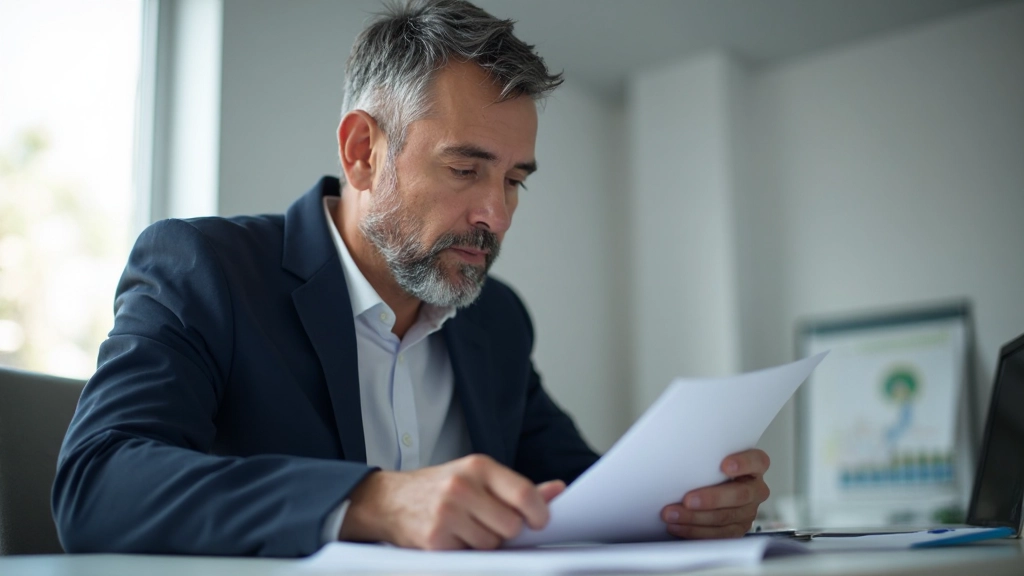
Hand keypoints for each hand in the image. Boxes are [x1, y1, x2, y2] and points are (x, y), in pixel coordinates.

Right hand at [339, 454, 565, 549]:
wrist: (389, 499)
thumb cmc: (440, 487)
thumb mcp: (478, 477)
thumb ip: (517, 487)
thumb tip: (559, 490)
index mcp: (478, 466)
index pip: (524, 492)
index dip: (539, 513)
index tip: (539, 522)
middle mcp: (463, 486)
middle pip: (511, 525)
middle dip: (506, 531)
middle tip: (490, 523)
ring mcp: (447, 513)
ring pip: (492, 544)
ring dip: (485, 544)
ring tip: (466, 528)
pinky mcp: (435, 539)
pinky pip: (470, 556)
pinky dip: (465, 551)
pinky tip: (452, 537)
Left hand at [661, 449, 769, 538]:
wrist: (716, 493)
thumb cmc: (713, 472)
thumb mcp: (713, 461)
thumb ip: (707, 459)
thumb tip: (679, 458)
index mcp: (754, 467)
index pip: (757, 461)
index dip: (743, 463)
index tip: (725, 465)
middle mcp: (755, 490)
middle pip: (740, 495)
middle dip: (711, 498)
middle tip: (688, 500)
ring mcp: (748, 511)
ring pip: (725, 517)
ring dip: (695, 517)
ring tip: (673, 514)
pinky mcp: (738, 529)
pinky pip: (718, 534)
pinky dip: (695, 530)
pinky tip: (678, 525)